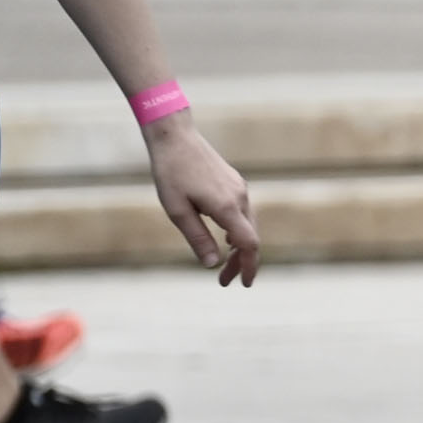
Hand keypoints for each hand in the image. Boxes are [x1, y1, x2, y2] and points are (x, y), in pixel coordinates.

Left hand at [146, 116, 260, 284]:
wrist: (176, 138)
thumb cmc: (171, 174)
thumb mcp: (177, 211)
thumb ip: (198, 238)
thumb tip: (212, 264)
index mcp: (226, 207)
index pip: (249, 244)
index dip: (249, 266)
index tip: (243, 284)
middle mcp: (240, 198)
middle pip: (251, 237)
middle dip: (242, 262)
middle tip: (224, 281)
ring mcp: (239, 190)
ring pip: (249, 225)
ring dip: (240, 247)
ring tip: (225, 263)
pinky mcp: (235, 184)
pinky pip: (244, 213)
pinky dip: (239, 231)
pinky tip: (226, 238)